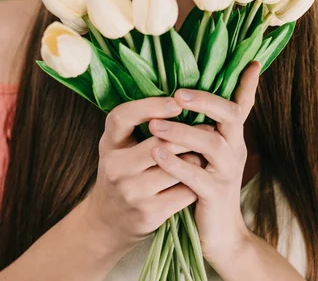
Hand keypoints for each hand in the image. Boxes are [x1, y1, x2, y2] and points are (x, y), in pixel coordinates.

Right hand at [83, 96, 206, 257]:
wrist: (110, 220)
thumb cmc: (123, 170)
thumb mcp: (120, 144)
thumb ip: (139, 122)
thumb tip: (180, 97)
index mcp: (108, 143)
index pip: (122, 117)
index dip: (149, 106)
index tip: (176, 102)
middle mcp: (115, 167)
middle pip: (157, 144)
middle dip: (187, 134)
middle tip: (208, 125)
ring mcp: (131, 192)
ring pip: (175, 167)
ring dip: (196, 156)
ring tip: (208, 148)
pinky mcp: (149, 213)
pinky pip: (184, 191)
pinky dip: (197, 179)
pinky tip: (202, 172)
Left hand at [148, 60, 260, 265]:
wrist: (220, 233)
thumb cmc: (207, 184)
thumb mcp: (210, 153)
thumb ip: (205, 126)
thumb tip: (188, 98)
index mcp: (232, 136)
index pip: (243, 104)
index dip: (248, 84)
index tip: (252, 62)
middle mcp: (235, 149)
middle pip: (229, 115)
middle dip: (204, 101)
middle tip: (176, 95)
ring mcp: (227, 172)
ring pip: (210, 143)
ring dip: (181, 132)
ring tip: (154, 126)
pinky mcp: (215, 194)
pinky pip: (196, 175)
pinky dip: (175, 163)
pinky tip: (157, 154)